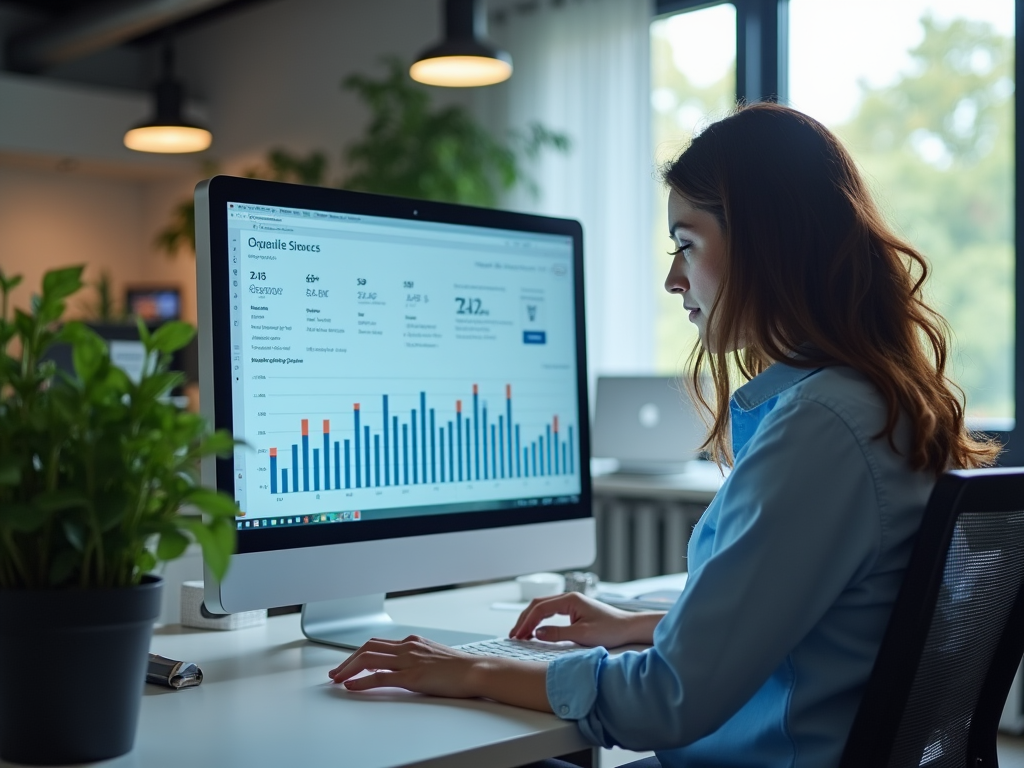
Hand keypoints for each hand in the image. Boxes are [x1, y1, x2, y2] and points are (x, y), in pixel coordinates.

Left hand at [329, 635, 483, 696]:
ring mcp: (409, 660)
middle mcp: (408, 647)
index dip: (358, 653)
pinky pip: (380, 677)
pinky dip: (361, 682)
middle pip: (368, 647)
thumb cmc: (459, 668)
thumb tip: (398, 668)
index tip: (348, 664)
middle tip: (335, 673)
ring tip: (337, 679)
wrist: (476, 670)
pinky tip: (351, 687)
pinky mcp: (412, 676)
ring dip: (348, 669)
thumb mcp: (432, 657)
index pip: (377, 643)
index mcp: (412, 641)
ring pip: (369, 659)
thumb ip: (414, 659)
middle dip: (348, 660)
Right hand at [509, 592, 661, 647]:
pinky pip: (550, 612)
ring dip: (530, 620)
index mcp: (570, 600)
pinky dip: (539, 621)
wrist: (628, 627)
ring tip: (520, 634)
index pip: (540, 608)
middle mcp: (569, 598)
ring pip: (542, 608)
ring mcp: (571, 603)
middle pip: (538, 605)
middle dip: (524, 620)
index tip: (518, 635)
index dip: (527, 622)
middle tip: (514, 635)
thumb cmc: (611, 629)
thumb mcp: (583, 635)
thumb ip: (558, 633)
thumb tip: (537, 633)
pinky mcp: (573, 610)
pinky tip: (535, 631)